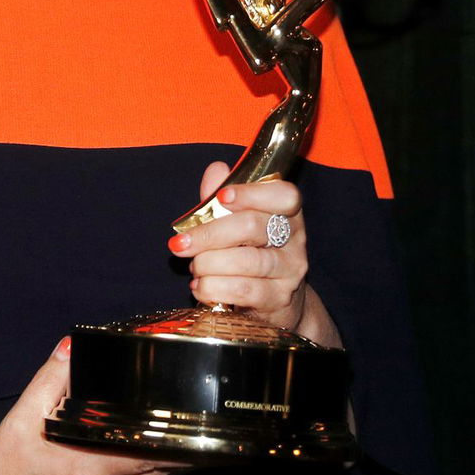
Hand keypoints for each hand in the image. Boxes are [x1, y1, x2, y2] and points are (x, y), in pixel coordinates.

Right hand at [0, 338, 188, 474]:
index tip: (193, 424)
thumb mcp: (23, 413)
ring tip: (183, 443)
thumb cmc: (6, 462)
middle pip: (158, 471)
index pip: (149, 453)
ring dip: (165, 467)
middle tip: (198, 429)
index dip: (176, 441)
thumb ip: (51, 378)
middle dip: (181, 451)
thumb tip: (72, 346)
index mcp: (88, 464)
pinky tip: (142, 465)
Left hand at [167, 162, 341, 346]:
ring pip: (246, 261)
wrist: (273, 304)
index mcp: (287, 213)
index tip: (221, 197)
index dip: (251, 193)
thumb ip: (221, 200)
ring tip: (194, 267)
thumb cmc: (249, 253)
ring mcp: (290, 271)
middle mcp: (295, 239)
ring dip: (209, 263)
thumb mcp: (233, 224)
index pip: (285, 195)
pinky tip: (201, 287)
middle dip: (208, 234)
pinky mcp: (279, 299)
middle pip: (252, 226)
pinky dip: (214, 288)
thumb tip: (216, 170)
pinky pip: (243, 290)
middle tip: (180, 243)